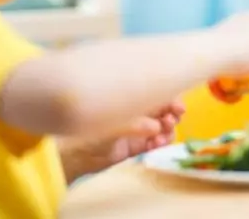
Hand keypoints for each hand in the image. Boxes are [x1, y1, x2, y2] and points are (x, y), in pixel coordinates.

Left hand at [59, 100, 184, 182]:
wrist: (70, 155)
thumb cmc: (86, 129)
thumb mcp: (111, 123)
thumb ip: (134, 124)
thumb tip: (157, 126)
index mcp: (130, 97)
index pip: (156, 93)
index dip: (171, 98)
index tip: (178, 107)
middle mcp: (136, 110)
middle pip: (163, 108)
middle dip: (172, 113)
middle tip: (172, 120)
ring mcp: (136, 128)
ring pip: (162, 125)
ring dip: (168, 129)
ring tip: (163, 135)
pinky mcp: (135, 146)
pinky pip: (155, 142)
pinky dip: (160, 142)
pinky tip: (157, 144)